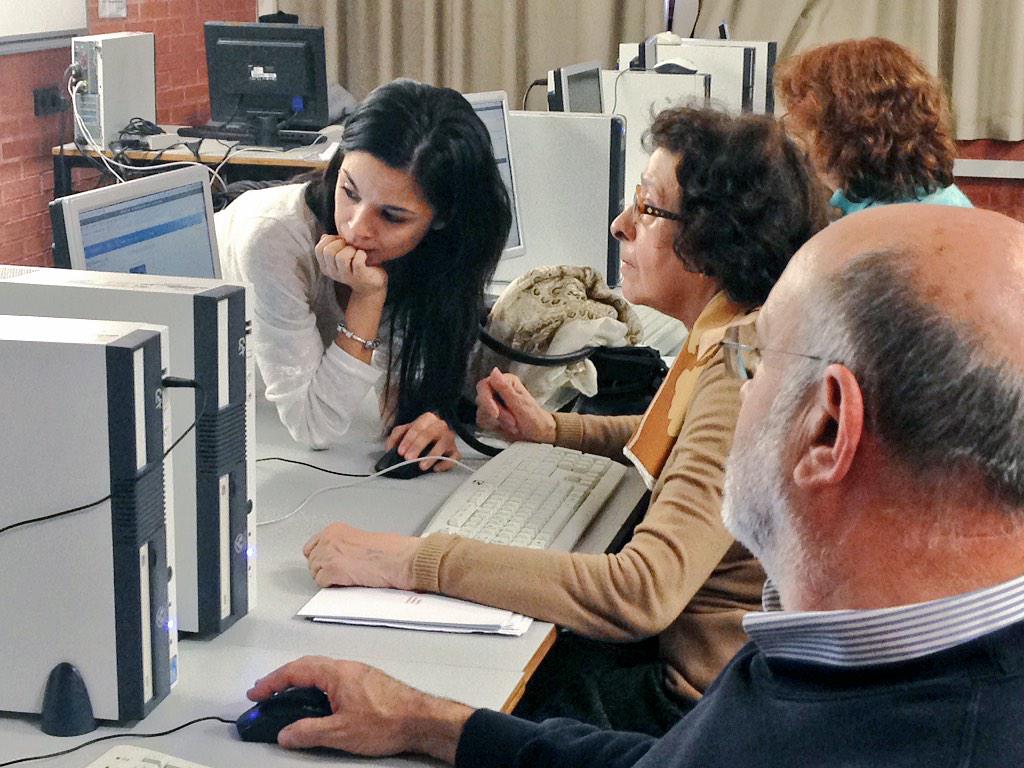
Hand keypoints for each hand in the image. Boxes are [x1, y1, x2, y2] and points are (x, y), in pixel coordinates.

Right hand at [247, 655, 472, 762]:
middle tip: (265, 694)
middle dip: (283, 679)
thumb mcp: (340, 733)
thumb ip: (308, 732)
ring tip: (286, 699)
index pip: (295, 671)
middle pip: (306, 666)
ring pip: (321, 672)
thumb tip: (285, 734)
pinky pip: (334, 679)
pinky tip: (317, 703)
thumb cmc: (387, 721)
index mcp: (336, 673)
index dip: (272, 682)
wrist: (422, 720)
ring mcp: (358, 674)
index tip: (256, 693)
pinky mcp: (367, 683)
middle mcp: (347, 668)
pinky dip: (317, 688)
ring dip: (300, 683)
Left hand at [304, 522, 418, 589]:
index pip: (312, 545)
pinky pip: (322, 583)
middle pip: (312, 560)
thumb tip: (339, 556)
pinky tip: (347, 581)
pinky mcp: (332, 570)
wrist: (398, 558)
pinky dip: (332, 585)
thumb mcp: (360, 539)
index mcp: (335, 529)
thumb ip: (344, 545)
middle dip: (323, 568)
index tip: (328, 563)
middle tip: (340, 572)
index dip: (320, 557)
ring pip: (315, 572)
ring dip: (328, 577)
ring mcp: (328, 555)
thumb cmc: (389, 550)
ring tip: (346, 577)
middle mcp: (328, 539)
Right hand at [315, 234, 387, 297]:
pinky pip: (357, 262)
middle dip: (340, 243)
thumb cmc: (357, 264)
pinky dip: (361, 254)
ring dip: (351, 249)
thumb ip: (332, 245)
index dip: (330, 240)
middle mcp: (332, 273)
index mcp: (325, 266)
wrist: (372, 283)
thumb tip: (324, 236)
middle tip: (350, 245)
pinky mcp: (359, 277)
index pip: (319, 249)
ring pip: (341, 257)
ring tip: (357, 251)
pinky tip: (364, 255)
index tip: (341, 241)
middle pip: (328, 251)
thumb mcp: (341, 253)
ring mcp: (345, 276)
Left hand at [386, 412, 460, 472]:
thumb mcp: (406, 430)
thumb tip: (389, 448)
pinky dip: (446, 463)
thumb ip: (396, 436)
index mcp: (428, 418)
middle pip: (429, 434)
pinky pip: (454, 457)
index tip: (401, 452)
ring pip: (443, 444)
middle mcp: (441, 425)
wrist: (437, 432)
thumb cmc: (420, 432)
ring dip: (432, 456)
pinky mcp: (455, 450)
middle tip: (408, 459)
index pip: (417, 428)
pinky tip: (436, 469)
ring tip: (421, 466)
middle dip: (418, 447)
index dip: (408, 440)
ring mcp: (450, 438)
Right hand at [476, 368, 555, 443]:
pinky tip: (505, 427)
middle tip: (511, 421)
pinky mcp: (490, 415)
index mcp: (506, 382)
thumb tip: (494, 371)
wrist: (537, 434)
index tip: (495, 413)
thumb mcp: (520, 403)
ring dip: (497, 422)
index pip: (484, 385)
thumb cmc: (534, 418)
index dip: (487, 400)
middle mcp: (498, 390)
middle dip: (497, 414)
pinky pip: (482, 420)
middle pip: (481, 399)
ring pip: (481, 411)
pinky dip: (493, 426)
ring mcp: (493, 403)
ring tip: (512, 424)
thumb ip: (505, 388)